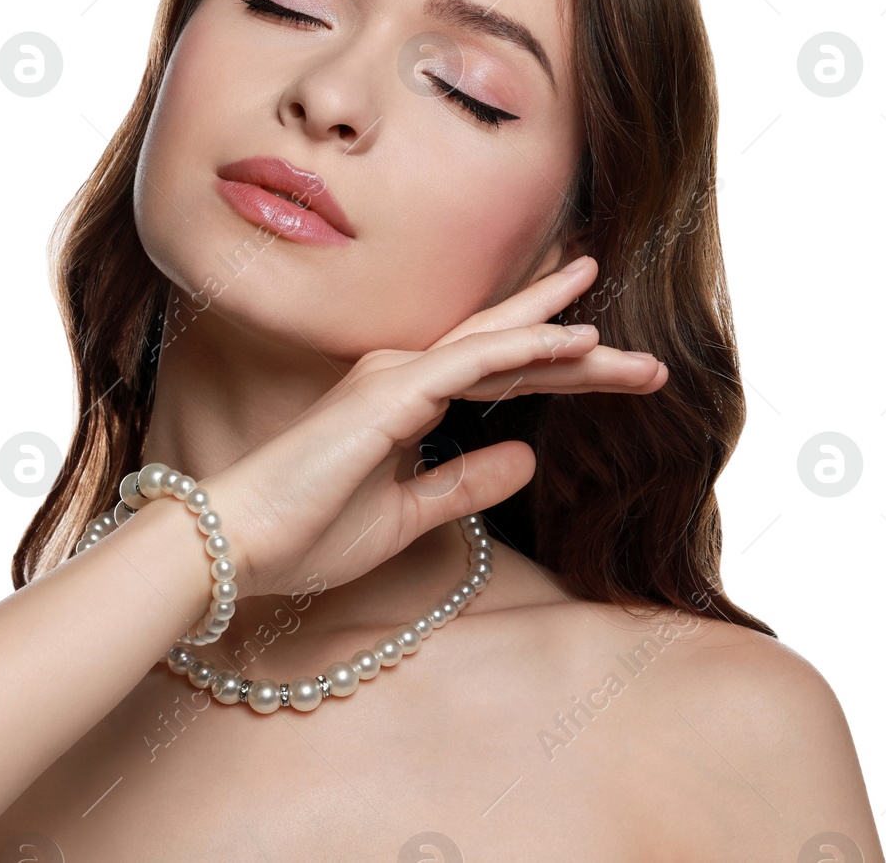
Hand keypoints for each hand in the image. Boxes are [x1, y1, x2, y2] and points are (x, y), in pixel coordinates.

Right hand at [202, 256, 666, 600]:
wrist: (239, 543)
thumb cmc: (306, 531)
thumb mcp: (408, 515)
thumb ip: (464, 484)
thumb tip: (526, 457)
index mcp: (402, 399)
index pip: (493, 372)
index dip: (551, 361)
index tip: (608, 357)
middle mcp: (402, 375)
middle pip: (508, 351)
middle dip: (578, 349)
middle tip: (646, 358)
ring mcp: (395, 377)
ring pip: (502, 349)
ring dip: (571, 347)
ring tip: (635, 356)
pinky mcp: (390, 392)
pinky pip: (474, 360)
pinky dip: (529, 346)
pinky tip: (578, 342)